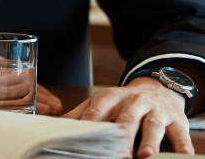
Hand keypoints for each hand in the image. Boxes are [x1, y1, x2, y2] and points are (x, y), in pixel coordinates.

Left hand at [64, 77, 192, 157]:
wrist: (158, 88)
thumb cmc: (125, 101)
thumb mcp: (102, 101)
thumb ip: (81, 112)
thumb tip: (57, 124)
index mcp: (112, 97)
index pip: (98, 110)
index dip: (91, 124)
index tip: (83, 138)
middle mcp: (135, 103)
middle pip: (127, 118)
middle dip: (121, 133)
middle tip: (116, 150)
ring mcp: (157, 112)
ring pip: (153, 126)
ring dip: (149, 141)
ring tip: (144, 155)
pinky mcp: (177, 121)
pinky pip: (180, 135)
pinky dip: (183, 145)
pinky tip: (183, 155)